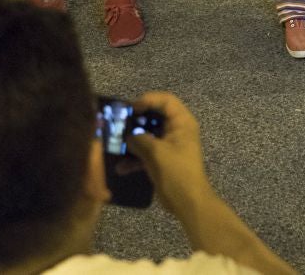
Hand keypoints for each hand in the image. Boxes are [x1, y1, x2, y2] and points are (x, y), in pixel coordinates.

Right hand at [126, 92, 211, 218]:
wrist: (188, 203)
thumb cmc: (176, 172)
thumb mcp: (156, 153)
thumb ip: (139, 139)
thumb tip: (127, 136)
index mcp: (182, 122)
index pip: (166, 100)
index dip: (148, 100)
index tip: (131, 109)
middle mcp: (177, 130)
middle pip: (154, 117)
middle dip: (136, 122)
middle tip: (118, 124)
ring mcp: (170, 146)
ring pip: (148, 135)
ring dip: (132, 141)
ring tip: (116, 145)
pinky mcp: (163, 160)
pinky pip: (147, 152)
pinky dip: (135, 158)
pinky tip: (121, 168)